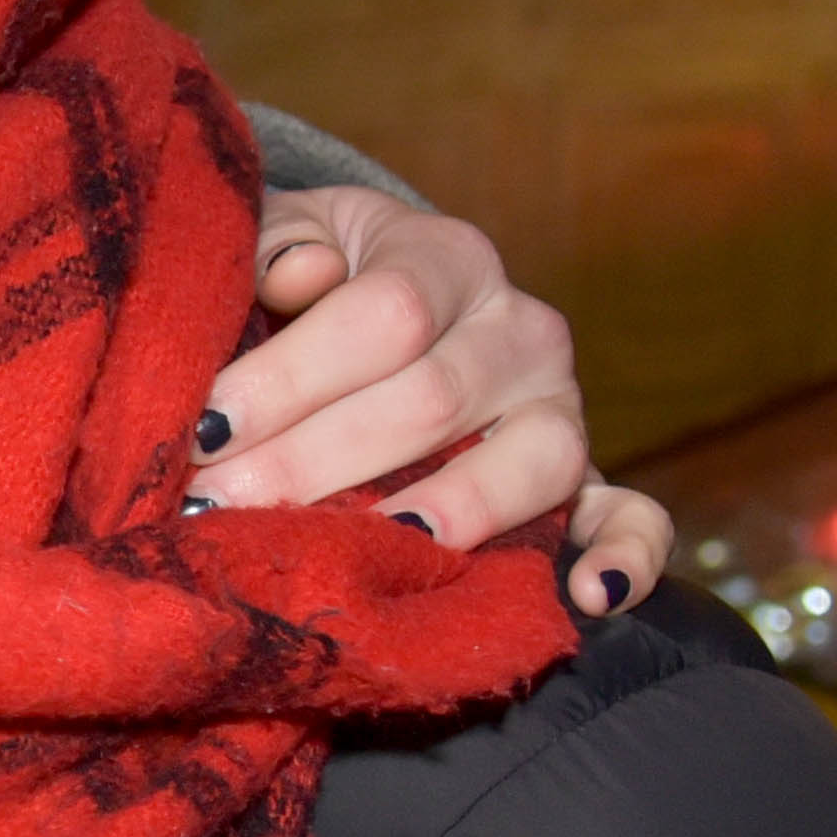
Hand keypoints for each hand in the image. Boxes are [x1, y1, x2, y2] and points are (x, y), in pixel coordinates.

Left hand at [197, 190, 677, 609]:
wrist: (377, 309)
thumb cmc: (310, 280)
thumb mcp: (285, 239)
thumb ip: (275, 246)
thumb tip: (296, 274)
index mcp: (444, 258)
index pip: (381, 315)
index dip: (289, 377)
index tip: (203, 432)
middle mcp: (519, 329)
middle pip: (431, 399)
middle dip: (314, 462)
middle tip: (223, 508)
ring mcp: (562, 407)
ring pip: (532, 460)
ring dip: (446, 512)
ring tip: (364, 545)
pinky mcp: (587, 479)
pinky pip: (633, 515)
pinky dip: (625, 557)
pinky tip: (589, 597)